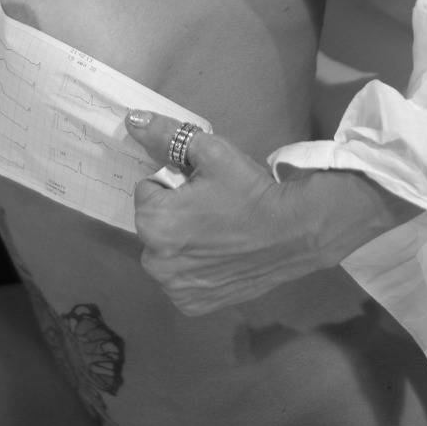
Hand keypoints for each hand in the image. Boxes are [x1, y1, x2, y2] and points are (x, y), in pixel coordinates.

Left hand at [124, 111, 322, 313]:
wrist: (293, 232)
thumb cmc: (249, 190)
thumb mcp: (209, 152)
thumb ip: (166, 135)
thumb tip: (133, 119)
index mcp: (152, 221)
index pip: (147, 189)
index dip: (173, 183)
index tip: (200, 187)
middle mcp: (155, 261)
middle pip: (153, 223)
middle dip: (173, 213)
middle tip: (211, 208)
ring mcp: (174, 288)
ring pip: (165, 252)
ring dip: (181, 242)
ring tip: (217, 232)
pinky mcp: (192, 305)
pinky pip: (180, 279)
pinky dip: (194, 269)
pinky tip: (220, 257)